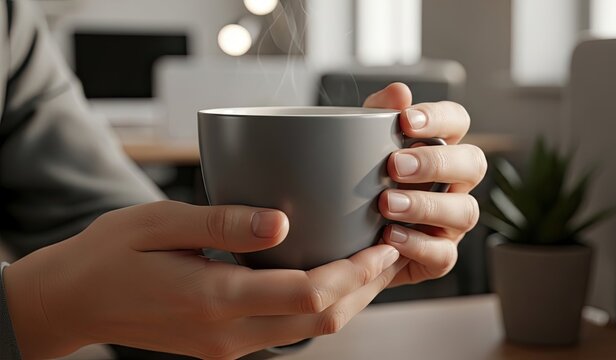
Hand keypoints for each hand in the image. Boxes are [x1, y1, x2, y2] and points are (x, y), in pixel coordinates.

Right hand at [4, 201, 403, 358]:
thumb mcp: (160, 223)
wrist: (74, 302)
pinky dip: (318, 306)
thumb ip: (224, 224)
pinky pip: (287, 330)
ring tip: (370, 263)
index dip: (355, 272)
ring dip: (347, 299)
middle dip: (365, 289)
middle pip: (321, 319)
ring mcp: (228, 345)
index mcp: (214, 298)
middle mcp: (228, 332)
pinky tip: (327, 276)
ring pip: (310, 330)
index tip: (382, 245)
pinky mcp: (224, 344)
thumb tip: (282, 222)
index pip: (308, 293)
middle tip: (390, 252)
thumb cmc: (111, 255)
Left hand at [364, 83, 486, 286]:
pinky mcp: (439, 257)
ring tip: (387, 204)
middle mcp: (454, 183)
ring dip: (426, 205)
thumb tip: (399, 92)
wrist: (339, 239)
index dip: (440, 118)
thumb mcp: (358, 147)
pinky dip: (418, 245)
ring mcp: (451, 223)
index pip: (457, 121)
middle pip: (474, 164)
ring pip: (465, 211)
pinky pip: (444, 254)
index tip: (407, 121)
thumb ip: (376, 117)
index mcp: (439, 148)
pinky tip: (389, 237)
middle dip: (436, 163)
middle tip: (395, 165)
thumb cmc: (357, 184)